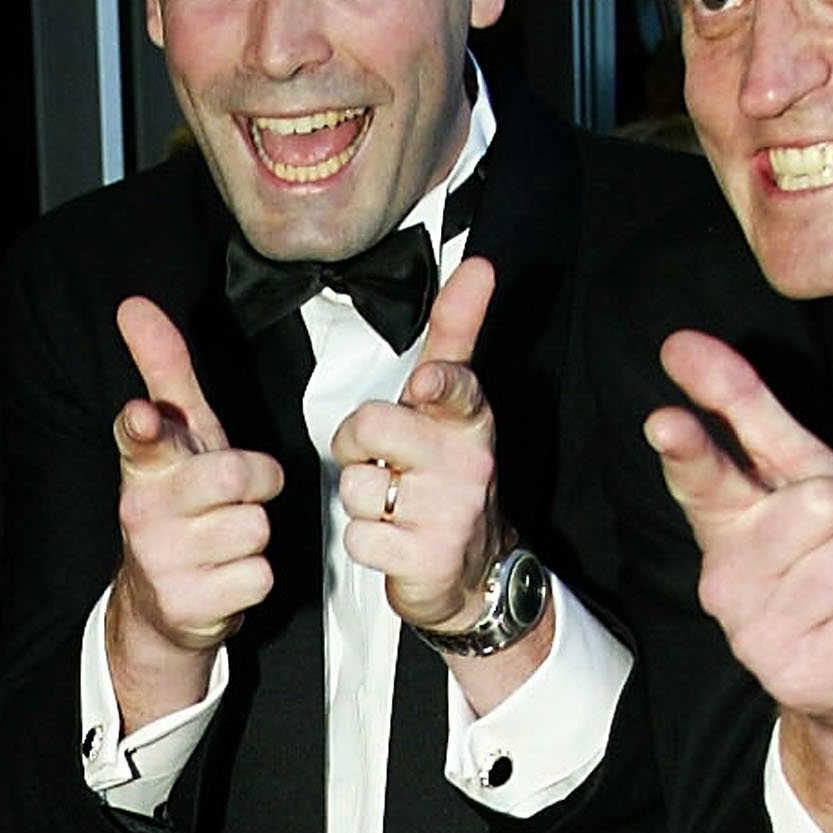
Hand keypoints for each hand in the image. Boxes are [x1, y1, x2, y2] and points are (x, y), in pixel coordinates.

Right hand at [105, 297, 283, 719]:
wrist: (163, 600)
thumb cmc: (182, 503)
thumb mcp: (177, 437)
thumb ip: (163, 369)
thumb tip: (134, 305)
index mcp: (143, 465)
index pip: (139, 438)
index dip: (145, 426)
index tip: (142, 417)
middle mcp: (143, 510)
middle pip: (237, 474)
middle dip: (255, 481)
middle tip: (237, 493)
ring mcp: (161, 561)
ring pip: (255, 526)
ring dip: (255, 533)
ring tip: (227, 539)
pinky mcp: (189, 605)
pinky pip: (260, 575)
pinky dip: (255, 577)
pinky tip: (227, 576)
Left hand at [330, 255, 513, 631]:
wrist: (474, 565)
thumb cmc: (448, 473)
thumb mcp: (455, 402)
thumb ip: (457, 332)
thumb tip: (478, 266)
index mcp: (469, 417)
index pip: (455, 386)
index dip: (435, 384)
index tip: (424, 385)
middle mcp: (466, 461)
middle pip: (371, 426)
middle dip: (354, 442)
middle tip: (378, 458)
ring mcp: (449, 512)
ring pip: (355, 485)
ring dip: (359, 497)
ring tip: (393, 503)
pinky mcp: (427, 558)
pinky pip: (358, 535)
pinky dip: (364, 539)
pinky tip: (393, 538)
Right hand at [646, 332, 832, 745]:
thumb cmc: (831, 564)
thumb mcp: (800, 481)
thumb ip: (747, 412)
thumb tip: (682, 341)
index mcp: (724, 526)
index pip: (702, 478)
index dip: (687, 447)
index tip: (666, 419)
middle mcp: (725, 580)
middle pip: (823, 504)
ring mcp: (757, 635)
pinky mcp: (802, 677)